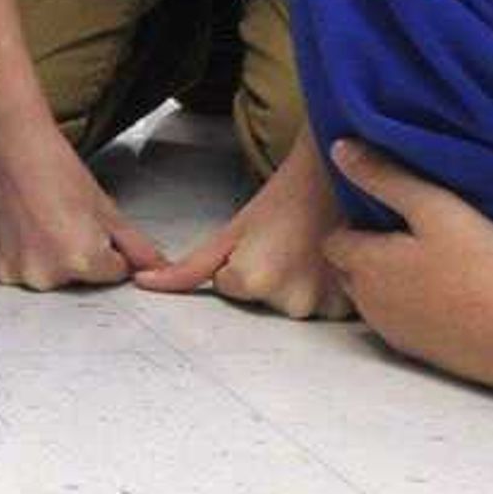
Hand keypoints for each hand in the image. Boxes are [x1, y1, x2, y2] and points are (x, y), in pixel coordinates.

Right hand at [0, 96, 162, 289]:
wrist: (2, 135)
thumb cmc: (50, 162)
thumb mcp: (102, 203)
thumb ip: (135, 244)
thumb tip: (159, 267)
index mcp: (80, 260)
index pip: (109, 273)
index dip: (102, 247)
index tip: (82, 221)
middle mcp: (43, 275)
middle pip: (69, 280)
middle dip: (68, 255)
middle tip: (52, 215)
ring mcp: (5, 272)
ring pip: (33, 275)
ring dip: (34, 256)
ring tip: (26, 217)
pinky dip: (3, 253)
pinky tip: (4, 223)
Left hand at [135, 137, 350, 316]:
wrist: (334, 182)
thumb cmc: (282, 202)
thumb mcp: (230, 233)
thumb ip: (187, 269)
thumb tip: (143, 284)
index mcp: (252, 281)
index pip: (230, 290)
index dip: (241, 265)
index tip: (262, 242)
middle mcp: (288, 303)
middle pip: (261, 305)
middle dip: (268, 281)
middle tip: (288, 248)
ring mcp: (322, 308)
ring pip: (291, 309)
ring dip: (297, 288)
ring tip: (308, 254)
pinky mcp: (349, 310)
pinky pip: (322, 311)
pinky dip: (323, 292)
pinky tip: (326, 266)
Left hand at [323, 140, 492, 392]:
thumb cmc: (479, 264)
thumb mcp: (435, 207)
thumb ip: (386, 178)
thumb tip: (340, 149)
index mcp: (364, 264)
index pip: (332, 241)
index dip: (353, 224)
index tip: (387, 214)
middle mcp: (367, 302)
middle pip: (348, 271)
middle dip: (364, 253)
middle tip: (406, 236)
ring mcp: (391, 331)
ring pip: (371, 299)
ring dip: (385, 282)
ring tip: (427, 264)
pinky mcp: (416, 352)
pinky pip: (397, 322)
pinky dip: (408, 308)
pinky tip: (443, 296)